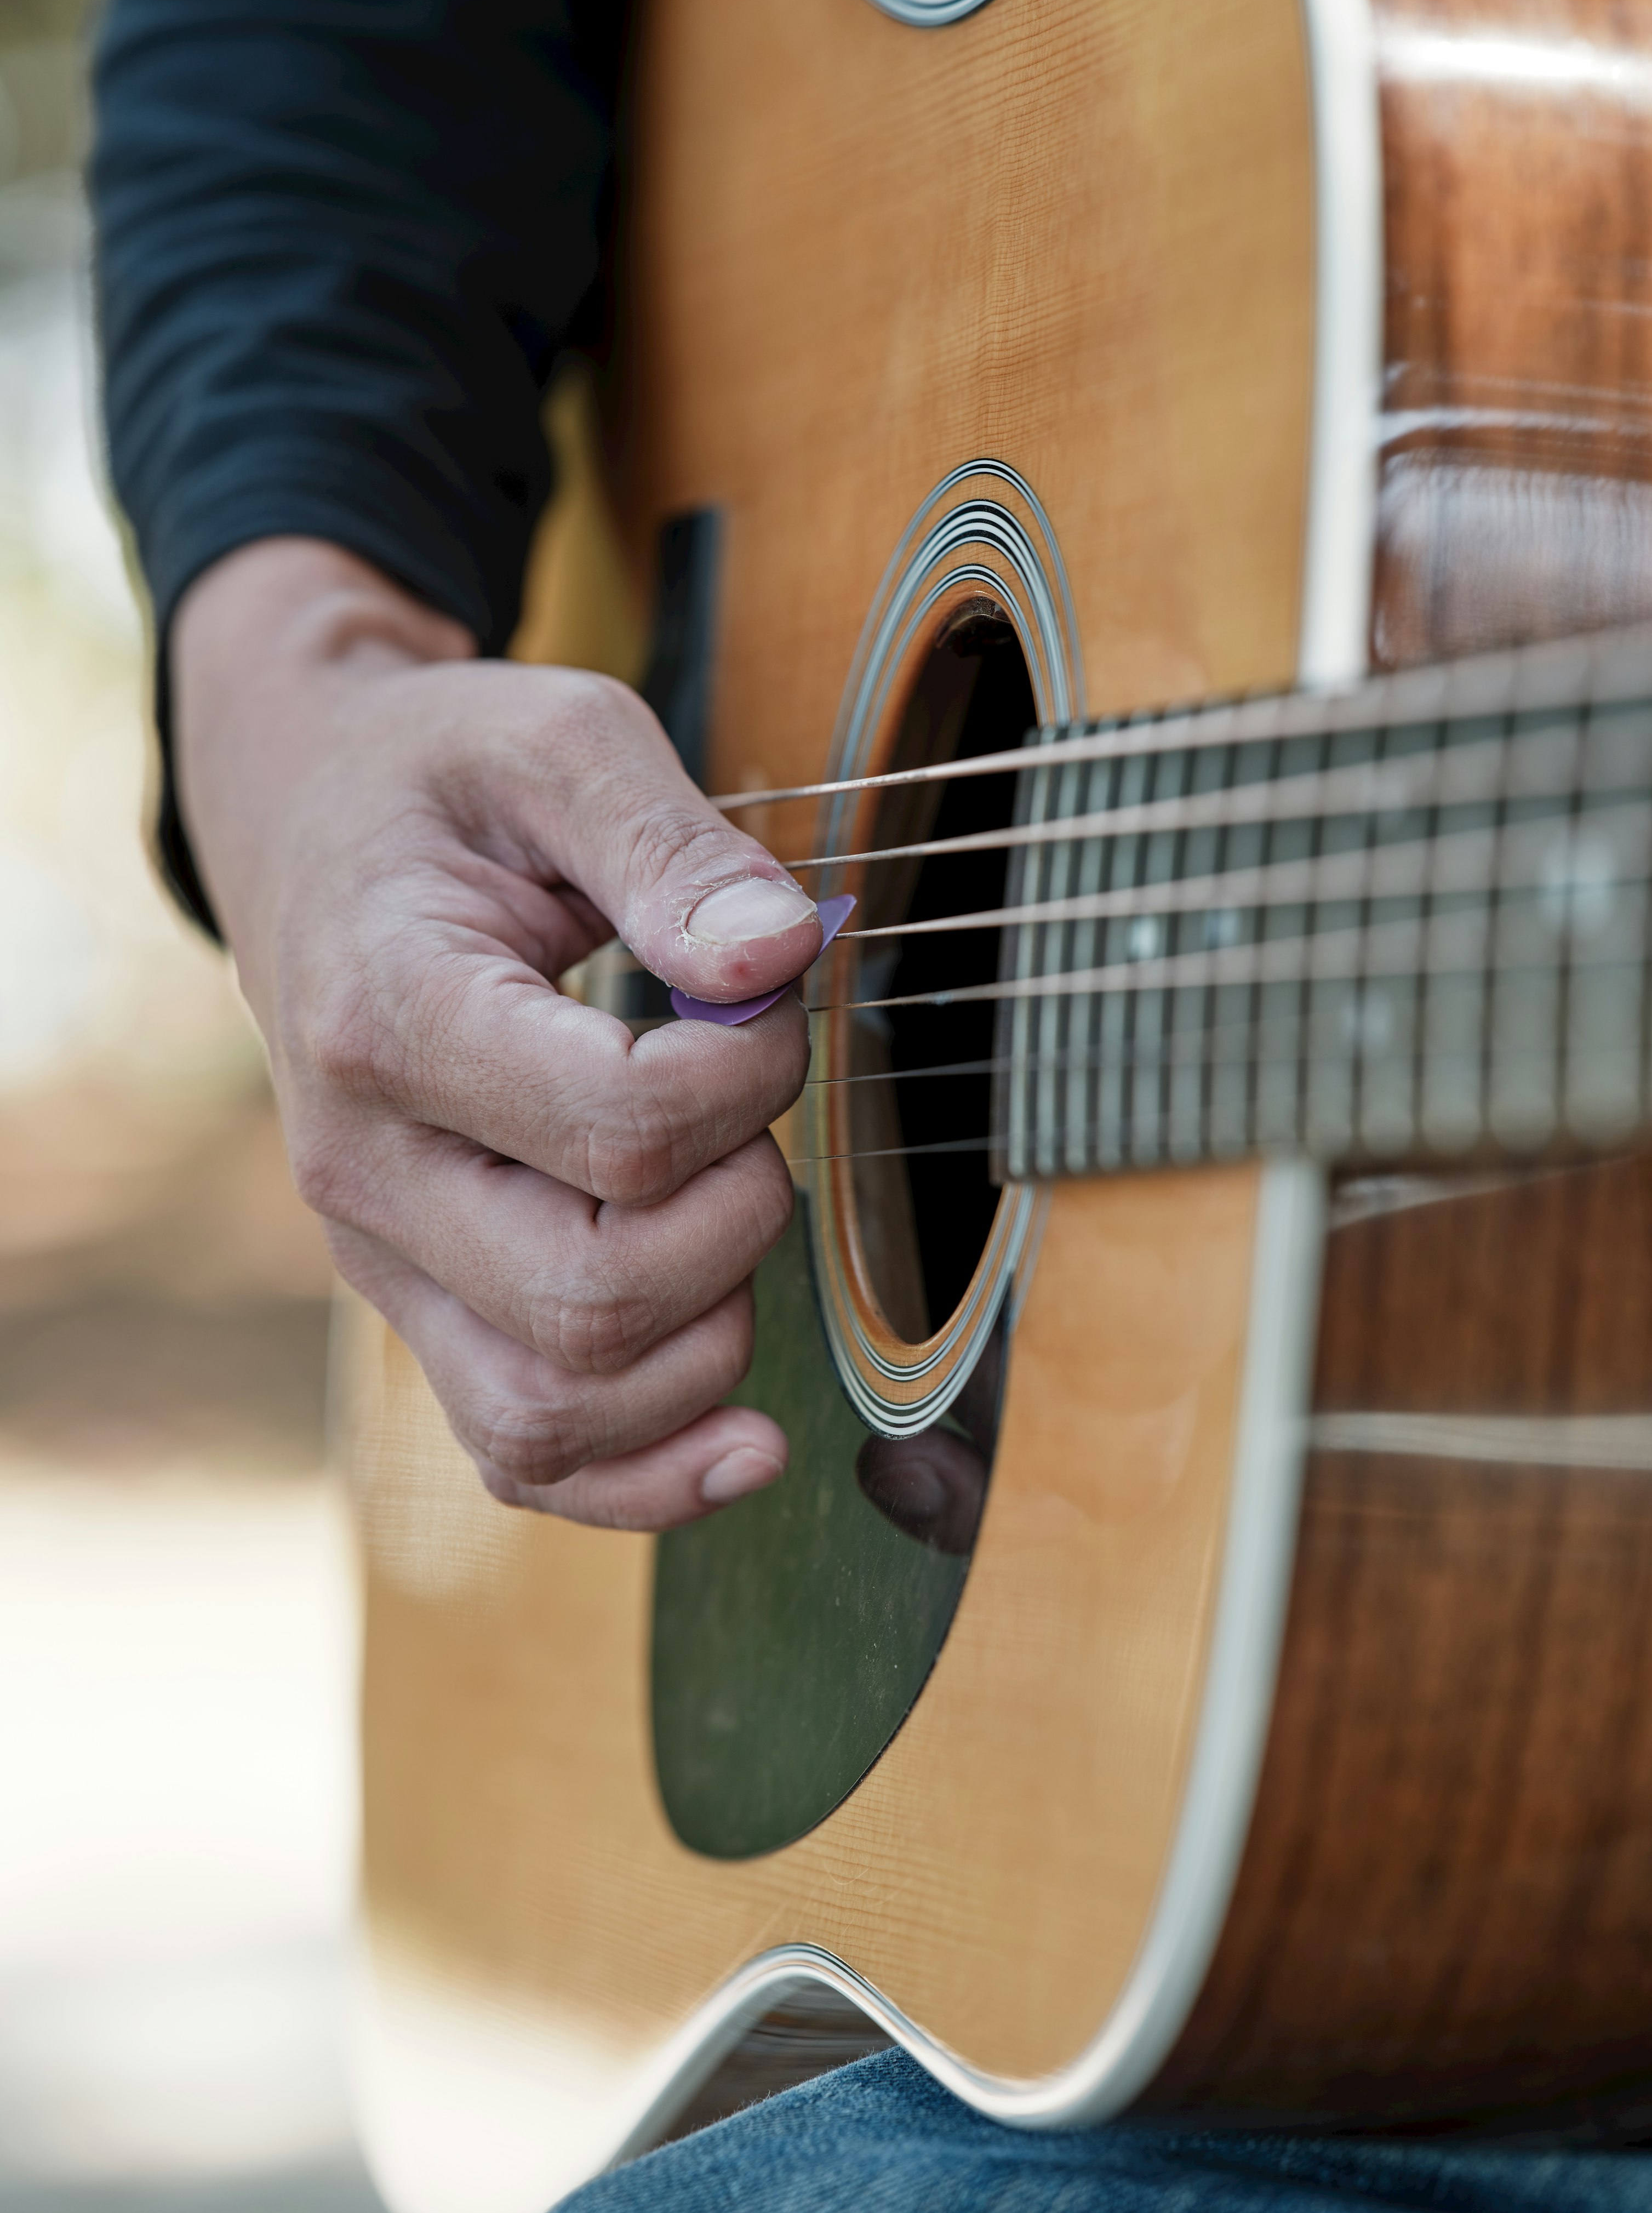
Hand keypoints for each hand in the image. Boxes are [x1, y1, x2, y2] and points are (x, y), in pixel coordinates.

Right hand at [171, 537, 823, 1529]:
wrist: (310, 825)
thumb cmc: (447, 781)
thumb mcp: (558, 736)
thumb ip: (673, 844)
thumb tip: (781, 957)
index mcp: (389, 1014)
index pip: (622, 1128)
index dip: (751, 1079)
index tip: (769, 995)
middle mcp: (365, 1166)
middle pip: (596, 1293)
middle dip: (740, 1210)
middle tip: (752, 1103)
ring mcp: (384, 1257)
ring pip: (561, 1406)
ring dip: (711, 1332)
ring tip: (732, 1201)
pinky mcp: (421, 1305)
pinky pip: (523, 1455)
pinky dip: (646, 1476)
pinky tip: (748, 1445)